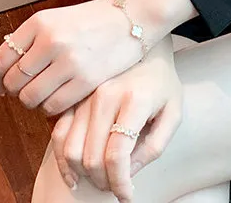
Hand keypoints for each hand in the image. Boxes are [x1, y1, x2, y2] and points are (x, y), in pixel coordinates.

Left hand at [0, 0, 152, 115]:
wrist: (133, 18)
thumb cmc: (92, 20)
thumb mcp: (56, 21)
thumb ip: (23, 43)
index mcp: (40, 22)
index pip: (1, 59)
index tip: (2, 83)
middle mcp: (51, 40)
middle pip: (14, 81)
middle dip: (15, 90)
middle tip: (27, 88)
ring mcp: (68, 62)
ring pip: (30, 98)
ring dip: (32, 101)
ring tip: (45, 92)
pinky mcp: (85, 80)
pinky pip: (52, 106)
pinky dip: (50, 107)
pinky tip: (59, 96)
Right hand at [50, 36, 182, 202]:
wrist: (142, 43)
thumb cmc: (161, 81)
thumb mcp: (173, 111)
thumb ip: (156, 145)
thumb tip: (128, 174)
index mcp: (134, 99)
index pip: (117, 154)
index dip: (120, 183)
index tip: (126, 196)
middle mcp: (105, 96)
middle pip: (92, 157)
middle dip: (104, 181)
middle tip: (116, 187)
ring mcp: (85, 96)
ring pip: (71, 150)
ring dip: (84, 175)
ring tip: (102, 180)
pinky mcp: (73, 98)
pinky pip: (58, 135)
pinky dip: (63, 161)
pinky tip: (75, 176)